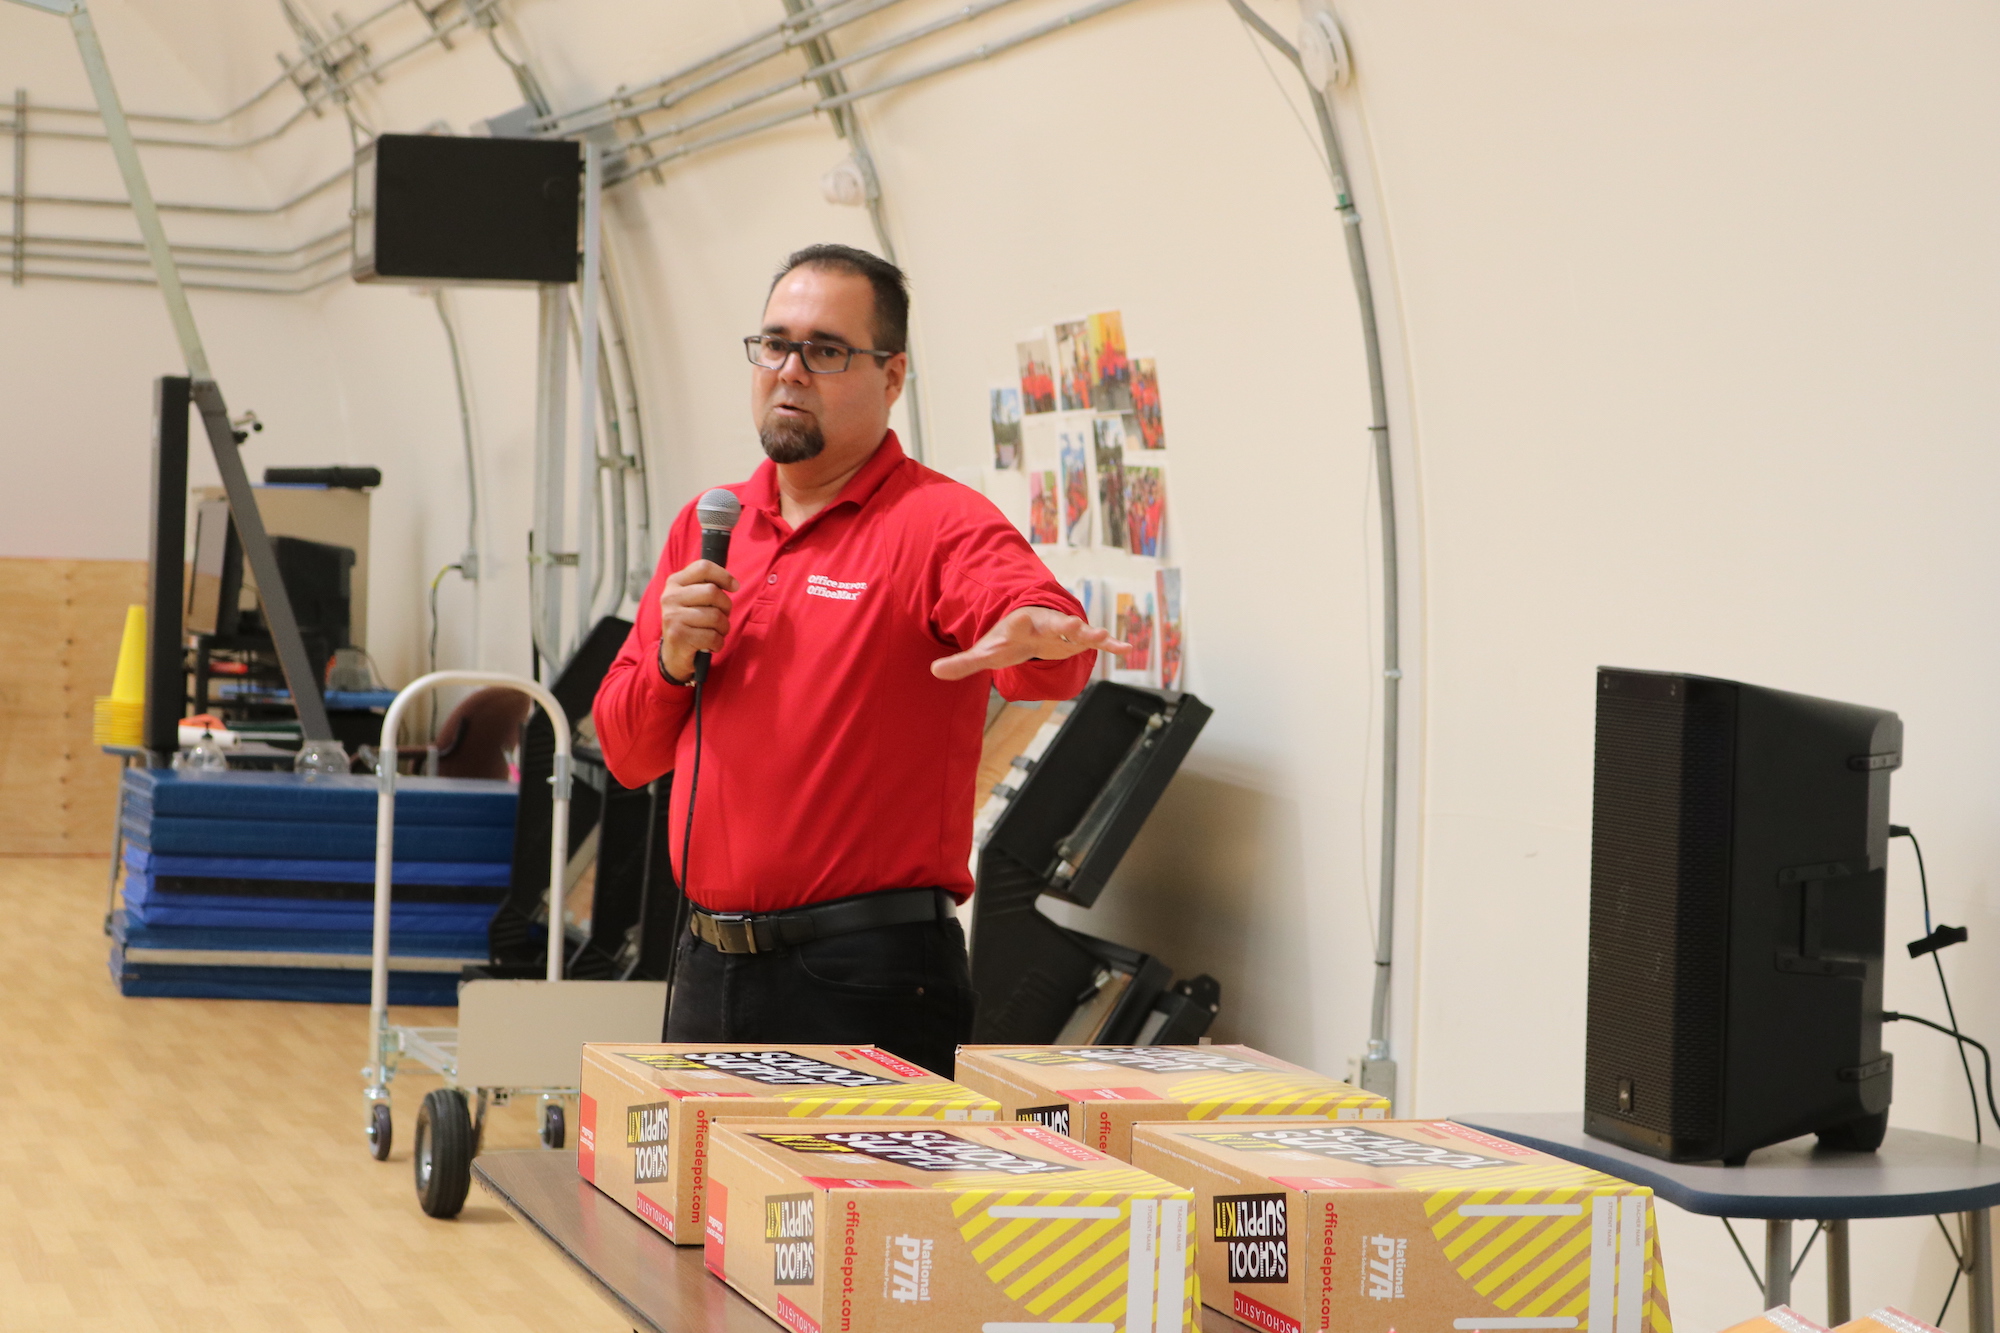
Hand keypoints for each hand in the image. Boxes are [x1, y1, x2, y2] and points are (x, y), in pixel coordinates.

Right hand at [658, 559, 739, 682]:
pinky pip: (712, 636)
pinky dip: (718, 643)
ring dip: (723, 628)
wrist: (673, 654)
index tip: (734, 587)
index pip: (703, 567)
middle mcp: (670, 597)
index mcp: (675, 582)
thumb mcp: (693, 599)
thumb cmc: (691, 622)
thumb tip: (733, 585)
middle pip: (712, 592)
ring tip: (715, 632)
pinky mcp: (678, 636)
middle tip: (722, 617)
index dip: (724, 576)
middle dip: (726, 606)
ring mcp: (672, 617)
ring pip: (715, 616)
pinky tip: (710, 644)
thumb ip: (707, 586)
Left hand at [931, 606, 1130, 680]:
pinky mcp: (1076, 641)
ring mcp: (1063, 631)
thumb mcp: (987, 651)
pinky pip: (1097, 641)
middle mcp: (1044, 624)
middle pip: (1055, 623)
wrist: (1031, 623)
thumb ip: (963, 662)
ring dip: (1090, 633)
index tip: (1019, 621)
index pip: (1017, 625)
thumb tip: (933, 671)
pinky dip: (1111, 643)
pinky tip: (1126, 648)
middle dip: (1066, 625)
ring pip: (1078, 630)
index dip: (1018, 625)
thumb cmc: (1008, 639)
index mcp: (1020, 625)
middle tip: (1077, 625)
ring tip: (1101, 636)